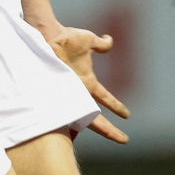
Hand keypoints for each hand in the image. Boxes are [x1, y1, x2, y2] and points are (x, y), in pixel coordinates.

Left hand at [47, 26, 129, 143]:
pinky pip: (62, 110)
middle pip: (97, 115)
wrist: (46, 34)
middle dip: (110, 128)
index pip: (105, 99)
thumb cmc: (66, 38)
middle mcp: (78, 90)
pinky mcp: (57, 91)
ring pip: (82, 117)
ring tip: (104, 140)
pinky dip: (66, 120)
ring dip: (93, 128)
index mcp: (87, 82)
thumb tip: (109, 40)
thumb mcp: (88, 40)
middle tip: (124, 140)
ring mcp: (67, 92)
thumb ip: (101, 44)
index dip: (116, 107)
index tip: (127, 116)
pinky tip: (71, 134)